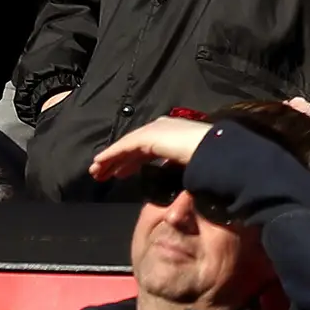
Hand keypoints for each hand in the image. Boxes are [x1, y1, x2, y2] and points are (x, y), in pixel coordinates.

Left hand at [86, 115, 215, 182]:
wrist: (213, 152)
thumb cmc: (209, 162)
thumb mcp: (192, 167)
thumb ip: (179, 170)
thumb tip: (174, 182)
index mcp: (173, 134)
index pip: (146, 148)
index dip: (131, 161)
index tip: (120, 174)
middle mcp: (163, 127)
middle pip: (134, 145)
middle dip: (118, 160)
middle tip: (103, 174)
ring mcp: (156, 129)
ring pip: (126, 145)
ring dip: (111, 158)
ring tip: (96, 172)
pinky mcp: (149, 136)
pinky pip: (125, 146)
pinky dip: (112, 155)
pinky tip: (100, 164)